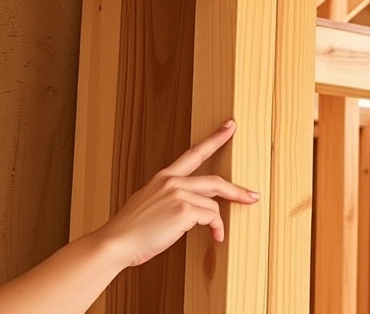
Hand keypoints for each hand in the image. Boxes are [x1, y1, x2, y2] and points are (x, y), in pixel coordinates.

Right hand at [93, 119, 259, 268]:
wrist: (115, 243)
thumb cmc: (131, 231)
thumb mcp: (148, 204)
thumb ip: (168, 197)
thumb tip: (188, 206)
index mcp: (163, 177)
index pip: (194, 153)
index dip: (215, 139)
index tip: (230, 127)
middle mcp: (172, 181)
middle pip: (215, 180)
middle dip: (237, 190)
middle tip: (252, 196)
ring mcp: (178, 194)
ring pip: (213, 204)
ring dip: (218, 222)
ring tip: (217, 233)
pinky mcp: (184, 210)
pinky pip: (212, 217)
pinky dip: (217, 229)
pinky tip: (215, 237)